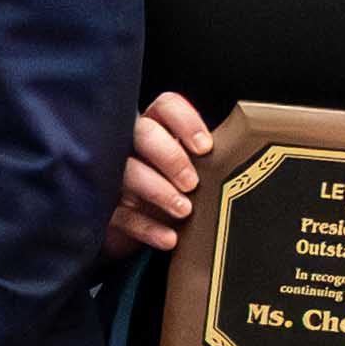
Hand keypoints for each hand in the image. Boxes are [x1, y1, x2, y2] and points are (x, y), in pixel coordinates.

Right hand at [105, 90, 210, 262]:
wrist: (137, 228)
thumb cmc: (170, 189)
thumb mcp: (188, 170)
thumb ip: (203, 160)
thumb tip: (241, 159)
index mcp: (154, 126)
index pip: (166, 107)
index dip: (186, 122)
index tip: (205, 148)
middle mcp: (129, 143)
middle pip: (144, 132)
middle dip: (170, 156)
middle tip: (192, 183)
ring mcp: (112, 173)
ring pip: (127, 170)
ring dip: (158, 190)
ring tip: (184, 210)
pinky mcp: (103, 206)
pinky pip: (120, 214)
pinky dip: (147, 228)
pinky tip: (169, 238)